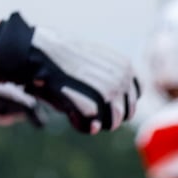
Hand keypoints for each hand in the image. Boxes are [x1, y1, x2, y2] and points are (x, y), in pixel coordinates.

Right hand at [0, 12, 138, 134]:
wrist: (42, 51)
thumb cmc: (61, 55)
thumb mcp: (93, 61)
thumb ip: (109, 82)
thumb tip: (107, 116)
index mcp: (126, 67)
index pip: (134, 96)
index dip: (118, 102)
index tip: (99, 101)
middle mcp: (123, 80)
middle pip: (126, 113)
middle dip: (107, 116)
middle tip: (85, 108)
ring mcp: (110, 94)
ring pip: (112, 123)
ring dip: (94, 122)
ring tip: (76, 110)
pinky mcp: (94, 107)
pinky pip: (92, 126)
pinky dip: (79, 123)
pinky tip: (68, 112)